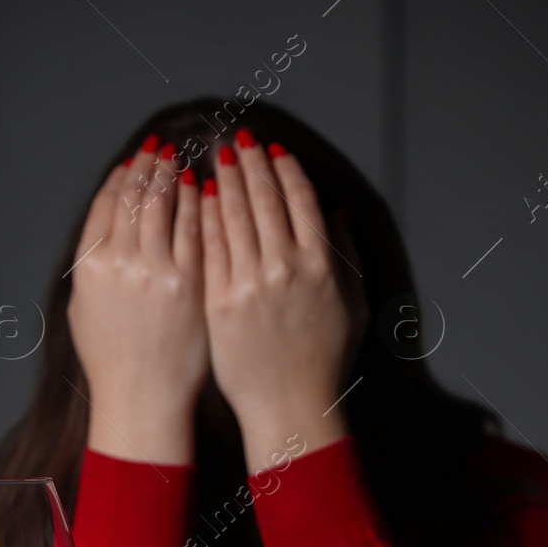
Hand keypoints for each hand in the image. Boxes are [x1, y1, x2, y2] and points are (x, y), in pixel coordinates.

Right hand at [67, 137, 206, 464]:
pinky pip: (200, 231)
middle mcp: (122, 264)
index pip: (108, 204)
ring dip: (176, 177)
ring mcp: (159, 273)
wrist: (144, 400)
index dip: (123, 177)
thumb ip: (92, 264)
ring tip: (184, 161)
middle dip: (152, 167)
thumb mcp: (83, 308)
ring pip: (169, 206)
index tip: (135, 161)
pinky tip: (206, 192)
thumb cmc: (113, 361)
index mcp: (91, 266)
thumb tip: (106, 226)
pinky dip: (201, 205)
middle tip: (163, 149)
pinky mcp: (193, 285)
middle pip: (138, 197)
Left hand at [201, 131, 354, 472]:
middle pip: (263, 200)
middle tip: (237, 140)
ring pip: (231, 217)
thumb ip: (345, 253)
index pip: (300, 200)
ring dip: (222, 181)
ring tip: (214, 159)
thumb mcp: (352, 304)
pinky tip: (196, 198)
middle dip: (248, 164)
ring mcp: (249, 284)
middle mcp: (285, 268)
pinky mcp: (219, 302)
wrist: (289, 407)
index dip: (284, 169)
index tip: (272, 149)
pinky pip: (207, 248)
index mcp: (320, 264)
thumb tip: (337, 211)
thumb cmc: (324, 360)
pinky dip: (201, 217)